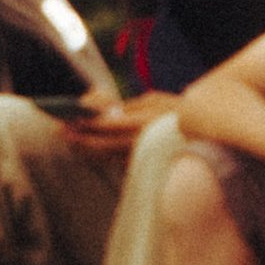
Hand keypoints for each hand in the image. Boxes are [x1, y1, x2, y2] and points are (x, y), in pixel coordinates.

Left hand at [57, 95, 171, 154]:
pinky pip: (116, 162)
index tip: (71, 119)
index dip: (87, 123)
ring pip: (107, 156)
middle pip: (102, 143)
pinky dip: (100, 158)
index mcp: (143, 123)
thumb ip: (130, 107)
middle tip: (62, 133)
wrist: (202, 134)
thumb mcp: (155, 100)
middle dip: (80, 139)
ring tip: (70, 143)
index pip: (107, 124)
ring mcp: (142, 155)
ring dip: (86, 150)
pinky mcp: (143, 164)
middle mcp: (140, 142)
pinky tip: (88, 153)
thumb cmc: (177, 111)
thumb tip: (107, 113)